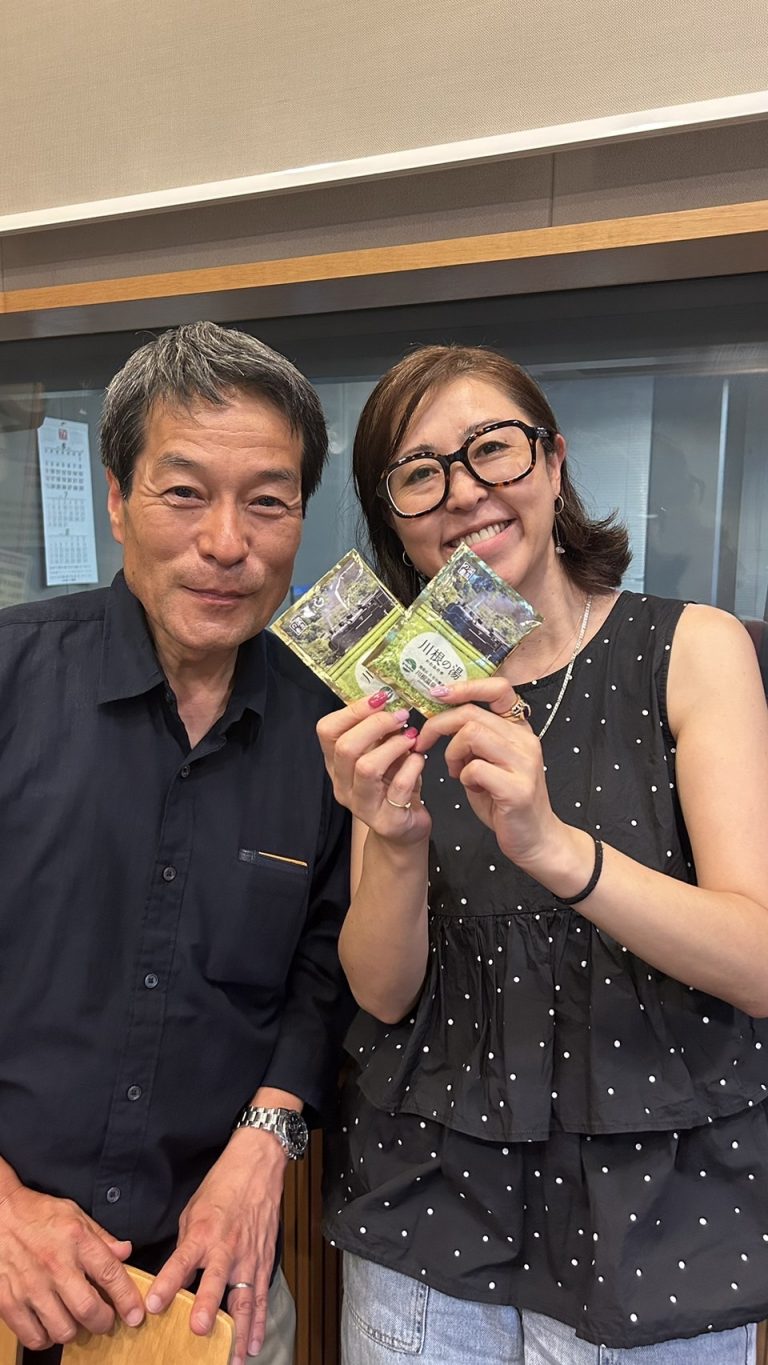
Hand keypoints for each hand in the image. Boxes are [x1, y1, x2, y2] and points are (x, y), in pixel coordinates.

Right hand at [0, 1184, 141, 1348]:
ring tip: (74, 1320)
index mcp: (76, 1240)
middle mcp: (55, 1265)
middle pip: (88, 1310)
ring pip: (63, 1330)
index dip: (127, 1299)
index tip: (135, 1315)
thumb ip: (102, 1237)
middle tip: (104, 1319)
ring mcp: (31, 1286)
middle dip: (103, 1322)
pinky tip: (49, 1325)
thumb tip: (126, 1252)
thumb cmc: (36, 1214)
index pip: (111, 1274)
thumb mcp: (75, 1214)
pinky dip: (46, 1338)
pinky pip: (34, 1337)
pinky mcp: (9, 1302)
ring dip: (74, 1331)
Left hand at [146, 1129, 286, 1364]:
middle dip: (207, 1306)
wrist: (257, 1167)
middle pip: (216, 1282)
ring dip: (238, 1329)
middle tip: (198, 1330)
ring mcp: (248, 1257)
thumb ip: (185, 1246)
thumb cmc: (222, 1187)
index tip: (153, 1305)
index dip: (167, 1283)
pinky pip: (261, 1296)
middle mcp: (226, 1247)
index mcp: (202, 1232)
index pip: (181, 1261)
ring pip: (244, 1297)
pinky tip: (252, 1344)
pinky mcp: (264, 1261)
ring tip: (232, 1357)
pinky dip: (258, 1322)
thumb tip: (176, 1277)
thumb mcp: (192, 1212)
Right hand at [316, 692, 430, 844]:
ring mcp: (362, 806)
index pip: (327, 731)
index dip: (352, 710)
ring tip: (411, 738)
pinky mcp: (386, 821)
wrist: (403, 830)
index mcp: (337, 764)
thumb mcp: (382, 755)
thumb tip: (389, 700)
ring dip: (393, 746)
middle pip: (346, 748)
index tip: (380, 698)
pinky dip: (412, 767)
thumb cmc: (393, 786)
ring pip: (367, 767)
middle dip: (375, 725)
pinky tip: (420, 760)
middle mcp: (343, 785)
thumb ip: (379, 733)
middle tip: (400, 717)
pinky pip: (398, 786)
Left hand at [415, 676, 562, 870]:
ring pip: (472, 734)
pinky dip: (463, 776)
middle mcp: (525, 740)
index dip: (467, 686)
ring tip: (454, 770)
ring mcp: (524, 763)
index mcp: (519, 729)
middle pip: (472, 713)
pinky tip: (471, 788)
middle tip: (423, 743)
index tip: (439, 693)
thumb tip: (440, 720)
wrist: (535, 838)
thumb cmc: (505, 801)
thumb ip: (473, 741)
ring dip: (452, 752)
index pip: (499, 689)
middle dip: (438, 725)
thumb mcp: (489, 762)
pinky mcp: (518, 788)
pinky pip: (475, 768)